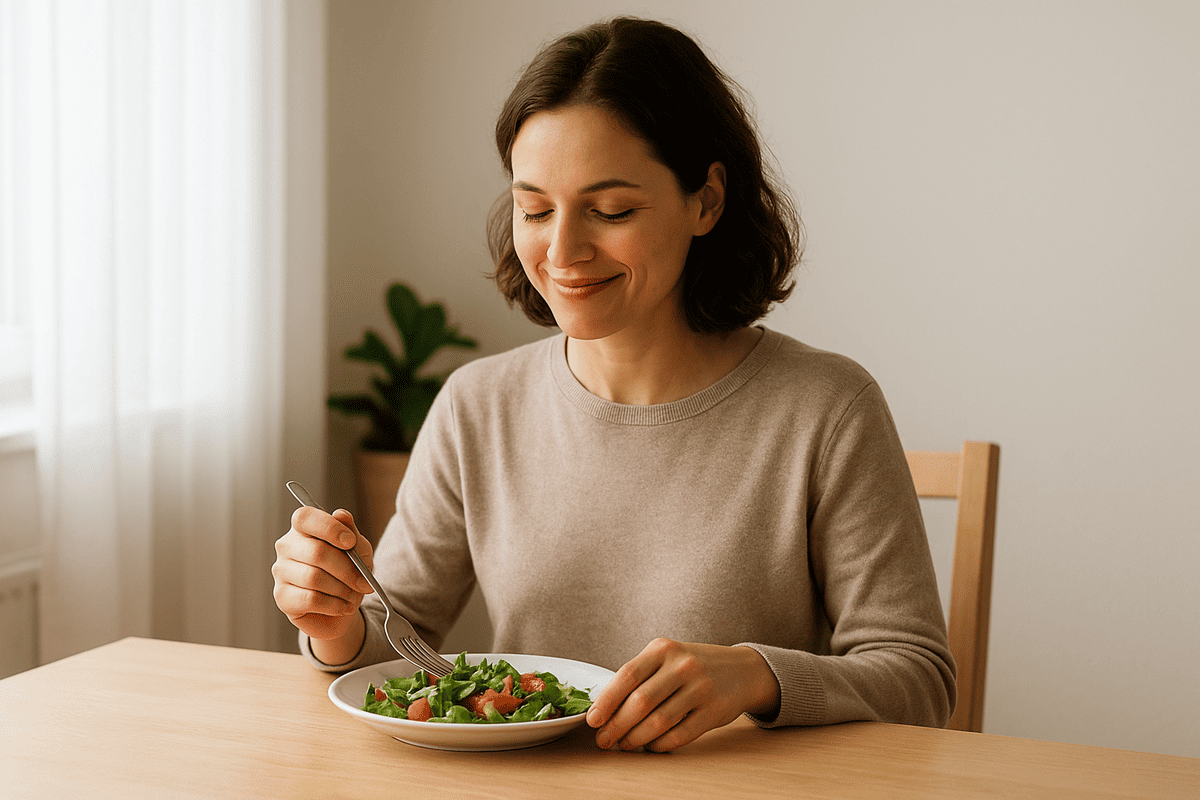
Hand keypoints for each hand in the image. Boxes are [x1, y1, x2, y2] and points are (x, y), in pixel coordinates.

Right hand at [272, 506, 374, 653]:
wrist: (343, 605)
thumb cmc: (348, 570)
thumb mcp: (358, 549)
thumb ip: (351, 531)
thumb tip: (341, 514)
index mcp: (303, 527)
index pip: (305, 517)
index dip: (329, 528)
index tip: (350, 542)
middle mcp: (287, 546)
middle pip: (316, 552)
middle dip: (347, 570)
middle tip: (363, 582)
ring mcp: (281, 571)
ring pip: (314, 578)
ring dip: (342, 589)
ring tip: (353, 595)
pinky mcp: (282, 596)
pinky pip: (311, 599)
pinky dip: (334, 604)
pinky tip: (343, 606)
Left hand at [586, 638, 780, 752]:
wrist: (742, 670)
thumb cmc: (693, 666)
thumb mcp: (667, 658)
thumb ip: (640, 677)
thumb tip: (606, 710)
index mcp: (663, 649)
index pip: (626, 675)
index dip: (606, 701)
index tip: (592, 720)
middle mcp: (682, 665)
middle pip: (640, 701)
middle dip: (617, 725)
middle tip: (604, 740)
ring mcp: (700, 688)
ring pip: (659, 721)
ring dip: (636, 738)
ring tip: (624, 745)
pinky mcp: (713, 711)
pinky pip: (680, 734)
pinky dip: (660, 744)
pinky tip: (650, 746)